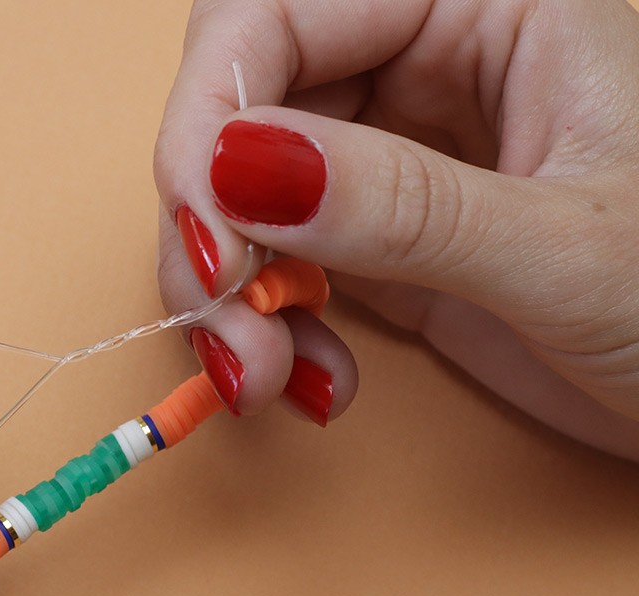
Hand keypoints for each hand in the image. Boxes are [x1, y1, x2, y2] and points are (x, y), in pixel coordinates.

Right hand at [154, 0, 638, 452]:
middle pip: (238, 104)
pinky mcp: (381, 233)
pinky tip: (312, 377)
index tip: (207, 230)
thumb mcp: (569, 248)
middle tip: (228, 320)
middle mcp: (428, 61)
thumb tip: (234, 167)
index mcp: (488, 4)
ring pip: (238, 190)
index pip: (277, 13)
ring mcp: (396, 152)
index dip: (212, 112)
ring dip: (229, 290)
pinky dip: (267, 323)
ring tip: (268, 372)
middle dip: (210, 219)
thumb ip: (404, 205)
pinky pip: (276, 257)